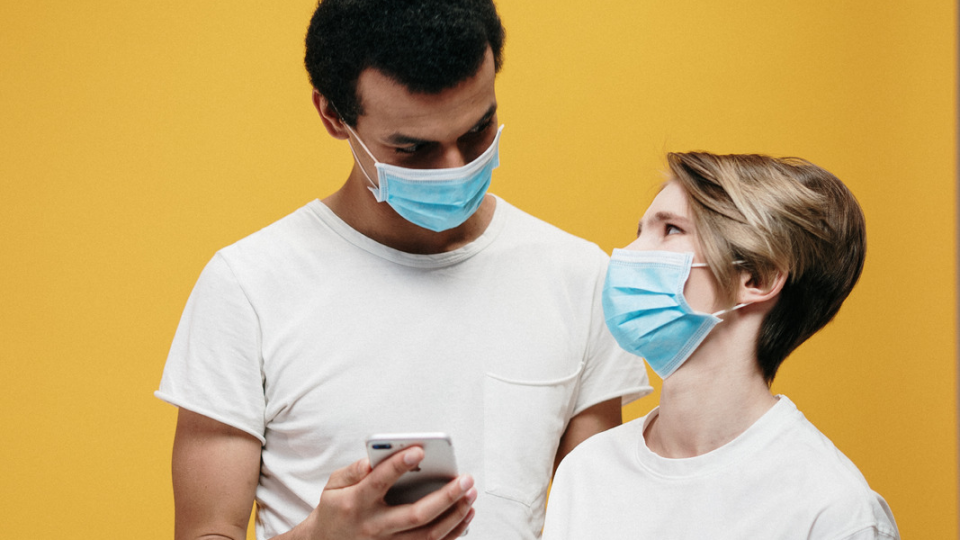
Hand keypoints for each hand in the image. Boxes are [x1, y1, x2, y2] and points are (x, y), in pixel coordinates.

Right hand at [305, 447, 476, 539]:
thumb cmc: (335, 508)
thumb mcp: (334, 485)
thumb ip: (354, 470)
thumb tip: (375, 459)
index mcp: (356, 502)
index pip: (379, 482)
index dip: (398, 465)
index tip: (419, 450)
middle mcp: (375, 526)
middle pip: (415, 515)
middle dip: (445, 496)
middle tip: (465, 478)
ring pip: (429, 534)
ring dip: (455, 514)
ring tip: (471, 493)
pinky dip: (453, 531)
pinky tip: (466, 513)